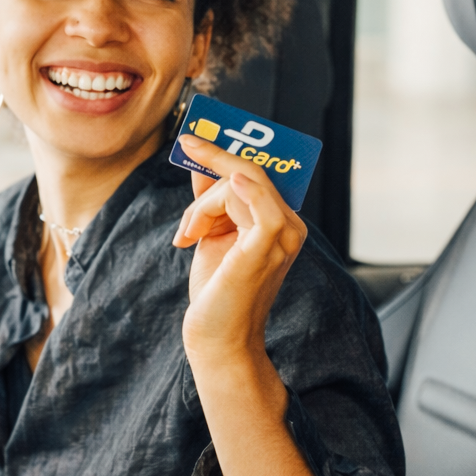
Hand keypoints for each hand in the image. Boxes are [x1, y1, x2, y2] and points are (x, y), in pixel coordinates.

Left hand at [172, 134, 306, 361]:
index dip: (224, 154)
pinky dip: (238, 188)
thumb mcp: (211, 234)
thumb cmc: (217, 291)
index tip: (192, 138)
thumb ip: (211, 199)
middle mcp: (290, 226)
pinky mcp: (268, 244)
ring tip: (188, 238)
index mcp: (279, 223)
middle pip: (246, 174)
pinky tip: (229, 184)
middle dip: (208, 178)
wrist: (218, 338)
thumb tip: (200, 161)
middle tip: (185, 193)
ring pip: (238, 184)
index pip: (255, 174)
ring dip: (202, 207)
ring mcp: (283, 235)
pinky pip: (256, 198)